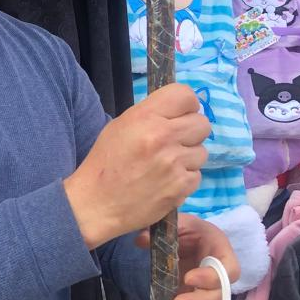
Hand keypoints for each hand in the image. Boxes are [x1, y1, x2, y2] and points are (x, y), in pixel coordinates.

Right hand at [63, 83, 209, 248]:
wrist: (97, 204)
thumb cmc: (106, 162)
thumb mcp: (121, 126)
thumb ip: (151, 115)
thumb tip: (179, 112)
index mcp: (145, 116)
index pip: (186, 95)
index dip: (187, 105)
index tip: (180, 116)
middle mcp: (163, 136)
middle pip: (202, 124)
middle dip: (191, 132)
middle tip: (175, 142)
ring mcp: (174, 163)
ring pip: (202, 152)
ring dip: (188, 158)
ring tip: (166, 166)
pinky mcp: (181, 187)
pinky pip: (197, 175)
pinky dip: (184, 179)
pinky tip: (166, 182)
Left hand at [132, 214, 239, 299]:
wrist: (188, 240)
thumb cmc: (187, 230)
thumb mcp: (179, 224)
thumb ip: (164, 230)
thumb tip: (141, 240)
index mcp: (220, 252)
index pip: (227, 269)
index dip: (211, 277)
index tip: (188, 277)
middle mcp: (220, 276)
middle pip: (220, 296)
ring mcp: (211, 293)